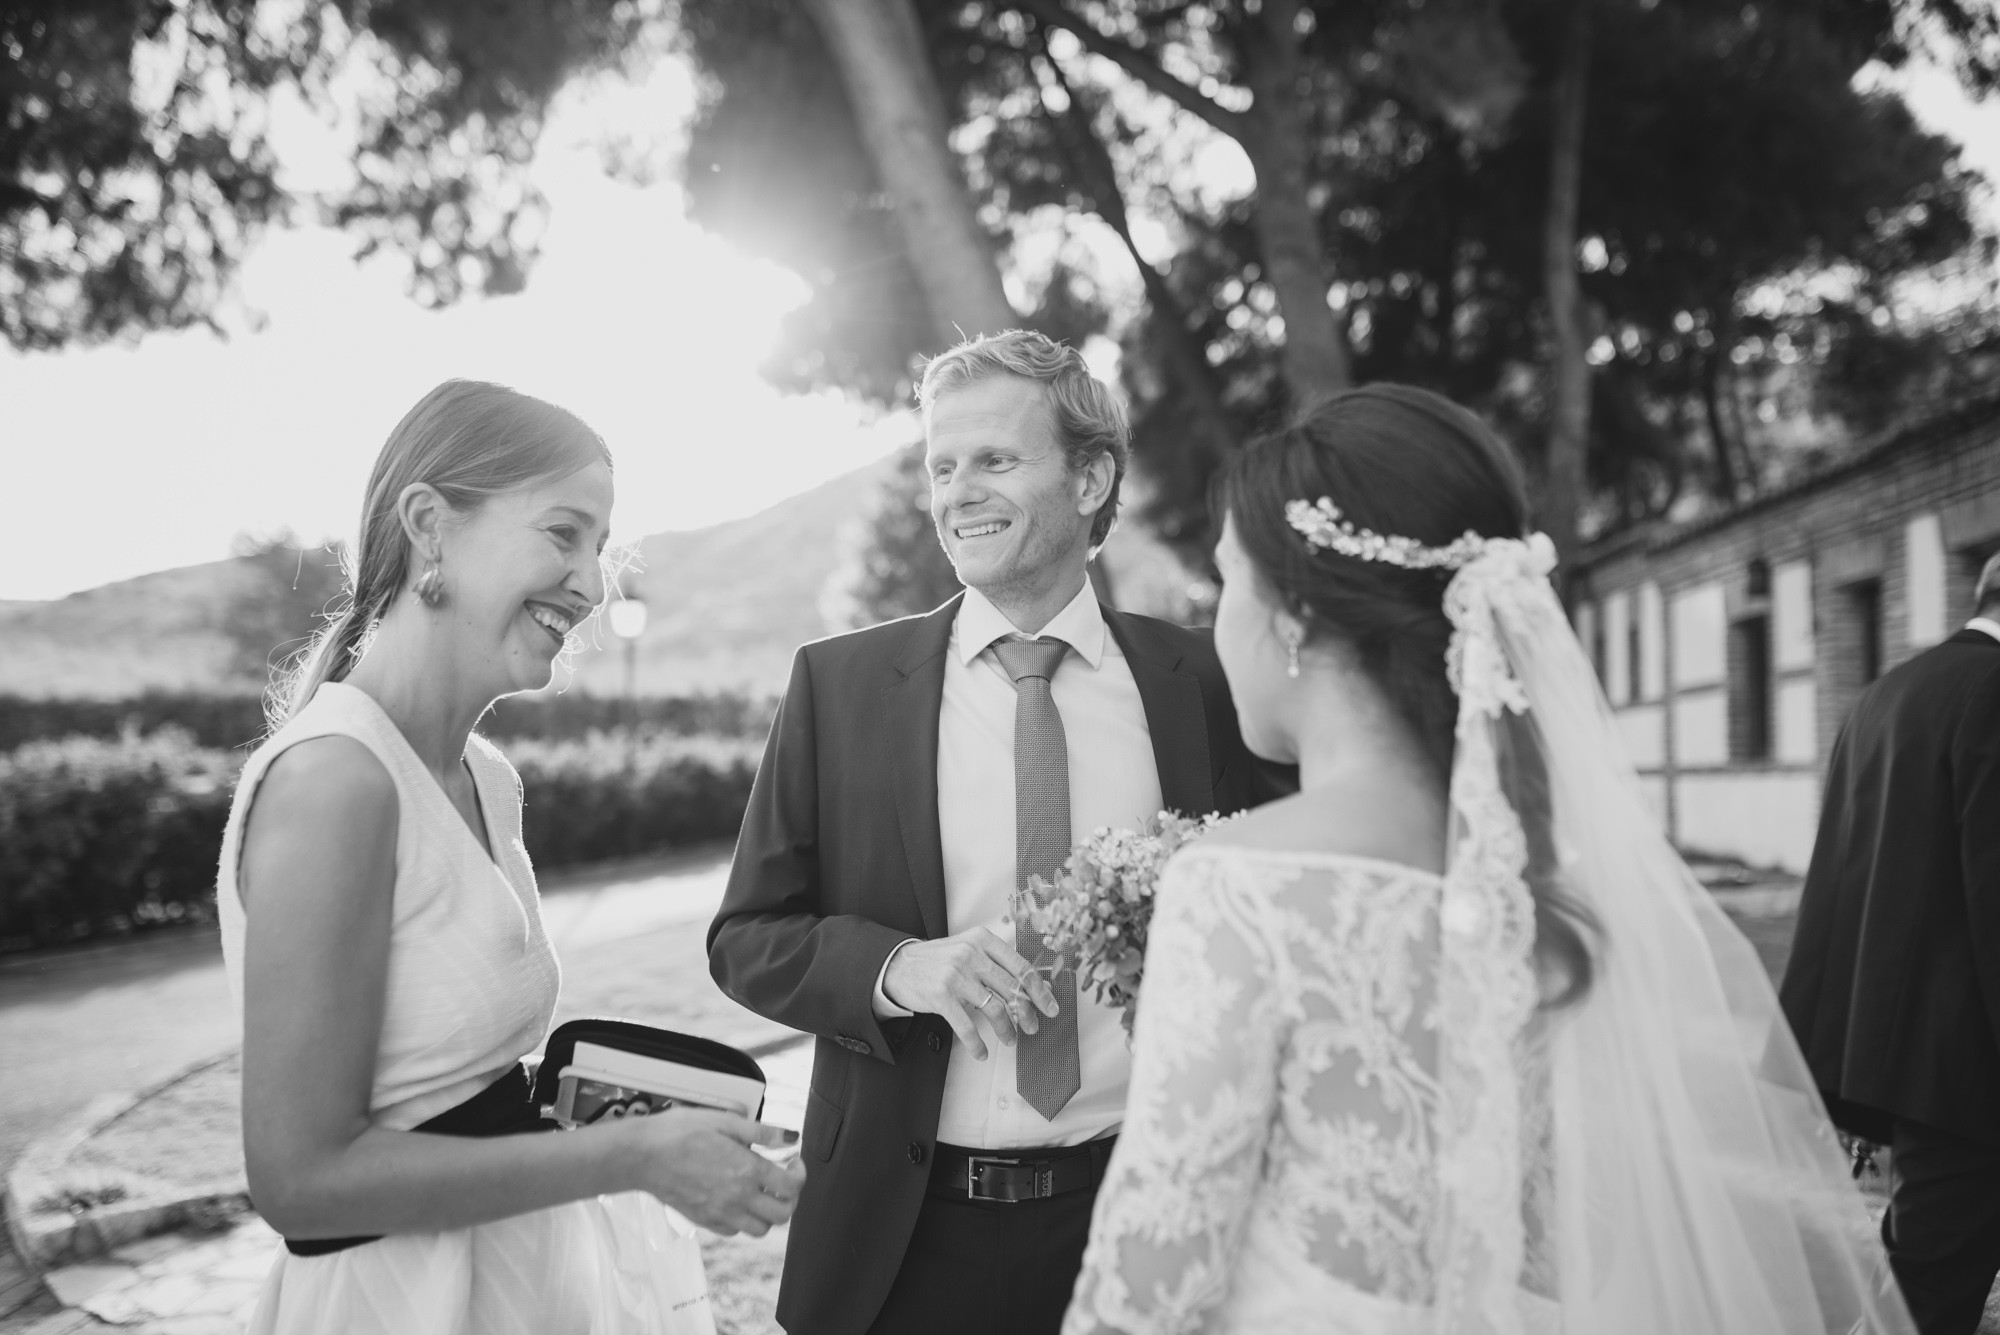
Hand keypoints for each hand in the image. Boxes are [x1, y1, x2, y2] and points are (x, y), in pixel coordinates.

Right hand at [619, 1109, 806, 1235]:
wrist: (641, 1155)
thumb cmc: (679, 1133)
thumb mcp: (724, 1121)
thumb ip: (761, 1132)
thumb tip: (791, 1137)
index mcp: (746, 1170)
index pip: (791, 1187)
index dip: (800, 1174)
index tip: (793, 1162)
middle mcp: (737, 1197)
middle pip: (783, 1215)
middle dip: (791, 1197)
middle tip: (783, 1179)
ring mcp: (720, 1213)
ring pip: (761, 1229)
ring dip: (769, 1212)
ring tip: (762, 1191)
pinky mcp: (704, 1221)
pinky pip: (735, 1231)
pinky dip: (744, 1220)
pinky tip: (737, 1199)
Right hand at [882, 926, 1060, 1060]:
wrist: (899, 965)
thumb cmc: (942, 960)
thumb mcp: (972, 952)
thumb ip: (1001, 966)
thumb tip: (1038, 986)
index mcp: (982, 940)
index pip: (1020, 966)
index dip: (1040, 990)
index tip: (1051, 1008)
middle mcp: (971, 954)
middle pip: (1011, 989)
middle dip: (1027, 1014)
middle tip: (1033, 1028)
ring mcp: (955, 975)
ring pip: (994, 1008)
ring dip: (1006, 1030)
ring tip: (1010, 1040)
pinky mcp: (941, 996)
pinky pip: (967, 1026)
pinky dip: (977, 1044)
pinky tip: (982, 1052)